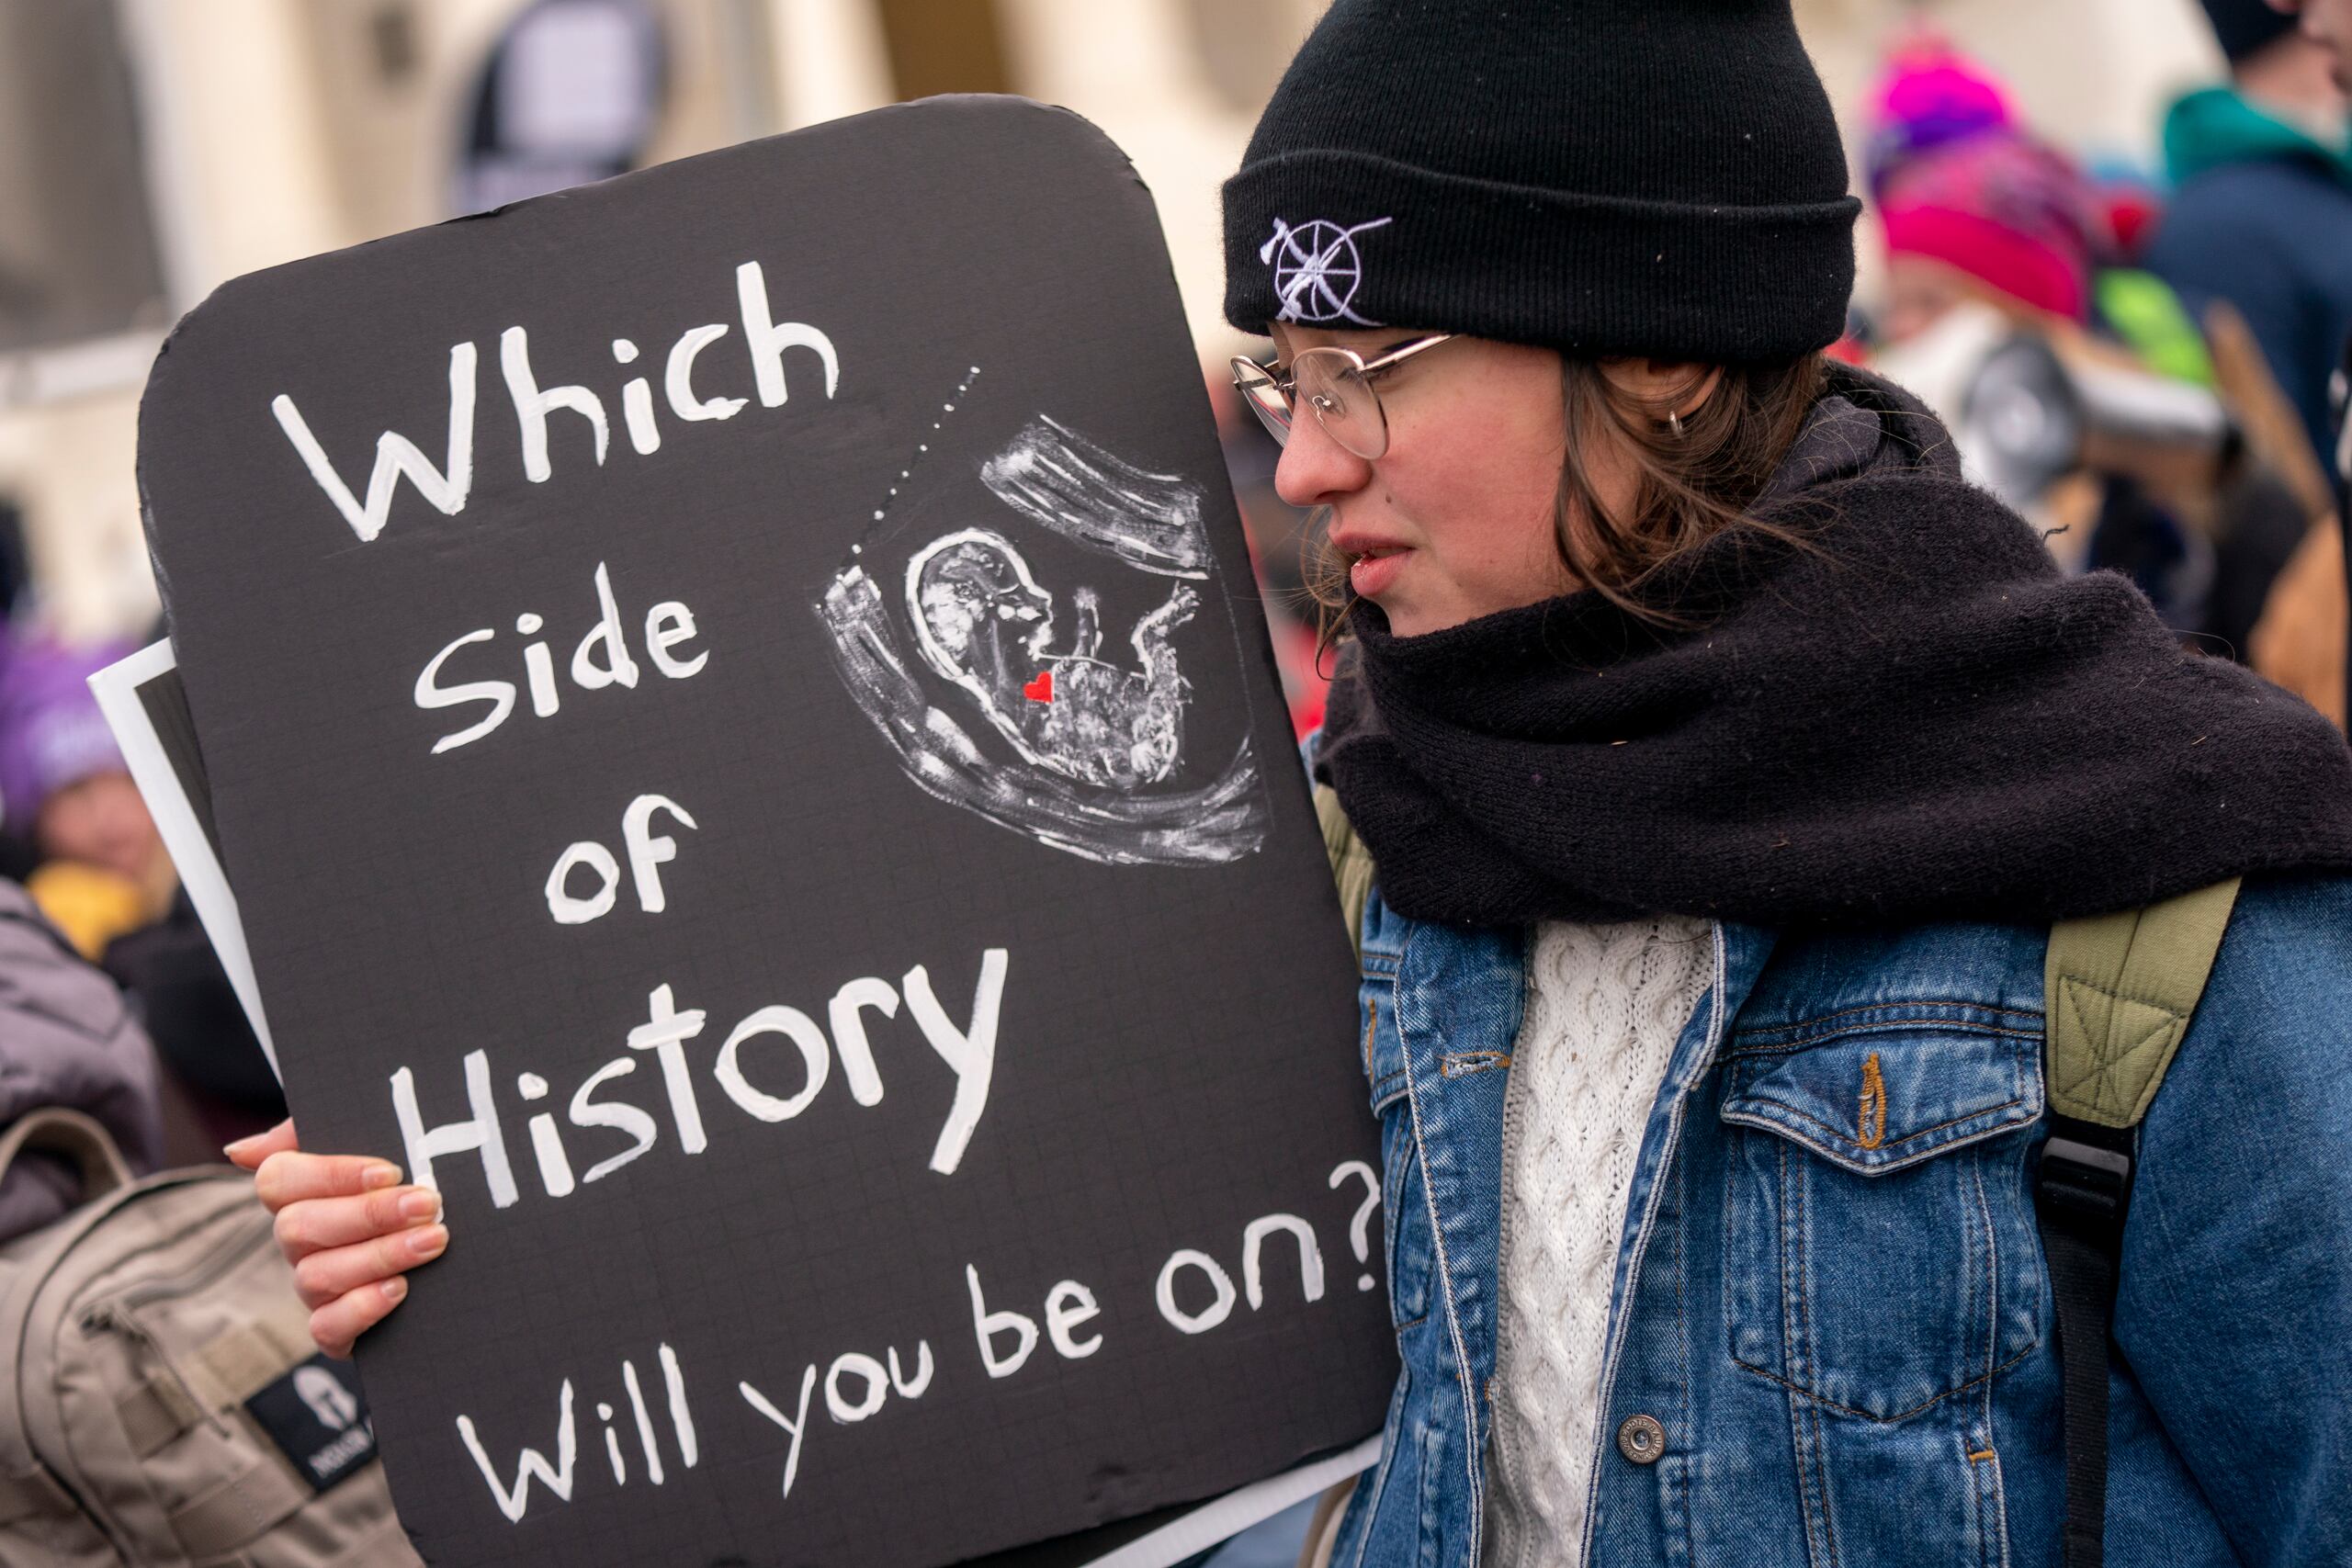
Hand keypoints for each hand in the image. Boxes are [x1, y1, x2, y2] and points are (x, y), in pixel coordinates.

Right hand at [225, 1120, 446, 1357]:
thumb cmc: (408, 1188)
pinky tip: (400, 1289)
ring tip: (433, 1240)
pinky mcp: (336, 1330)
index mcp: (301, 1195)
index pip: (278, 1180)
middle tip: (427, 1204)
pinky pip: (326, 1327)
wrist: (461, 1262)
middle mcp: (298, 1242)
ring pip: (316, 1276)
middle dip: (368, 1215)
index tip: (389, 1171)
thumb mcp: (380, 1145)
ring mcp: (313, 1288)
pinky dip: (362, 1308)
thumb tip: (242, 1149)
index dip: (330, 1175)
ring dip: (380, 1256)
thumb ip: (321, 1130)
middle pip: (297, 1227)